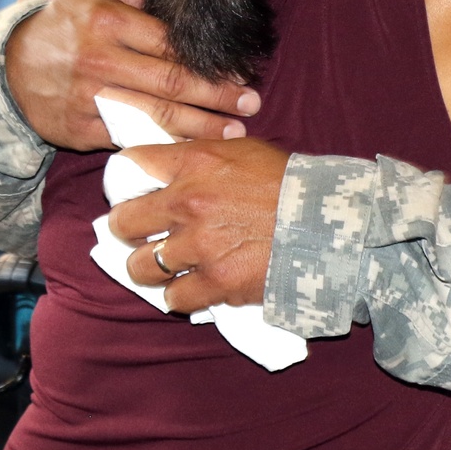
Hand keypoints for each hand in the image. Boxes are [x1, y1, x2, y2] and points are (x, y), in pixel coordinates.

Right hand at [5, 0, 260, 150]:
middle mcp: (100, 60)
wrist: (8, 70)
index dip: (211, 60)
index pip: (173, 44)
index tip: (243, 70)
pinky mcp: (83, 130)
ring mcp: (91, 99)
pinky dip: (166, 145)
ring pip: (157, 116)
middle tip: (253, 103)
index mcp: (108, 22)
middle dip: (218, 95)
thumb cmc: (64, 25)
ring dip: (202, 126)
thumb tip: (183, 0)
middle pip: (172, 82)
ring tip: (236, 132)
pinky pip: (133, 138)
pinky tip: (195, 149)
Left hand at [108, 137, 288, 310]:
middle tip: (140, 234)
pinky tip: (192, 286)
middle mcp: (188, 202)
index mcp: (195, 162)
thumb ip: (201, 156)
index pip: (131, 164)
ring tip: (164, 267)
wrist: (325, 220)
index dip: (124, 180)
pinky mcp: (215, 282)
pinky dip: (180, 295)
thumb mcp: (243, 151)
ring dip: (150, 268)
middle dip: (127, 229)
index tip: (131, 192)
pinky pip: (174, 298)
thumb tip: (170, 166)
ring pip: (141, 267)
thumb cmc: (288, 181)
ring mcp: (199, 246)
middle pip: (124, 222)